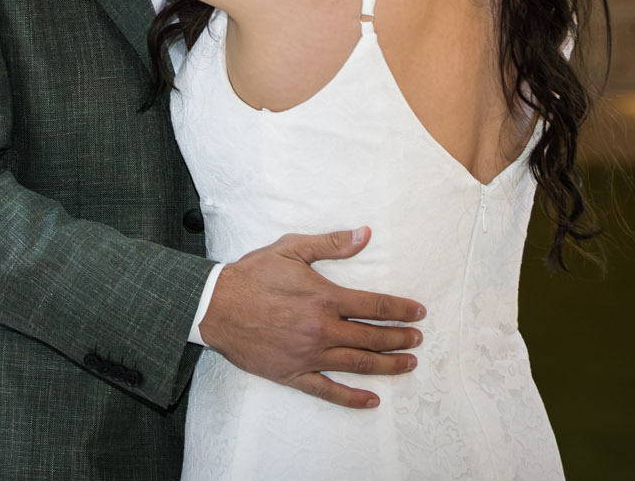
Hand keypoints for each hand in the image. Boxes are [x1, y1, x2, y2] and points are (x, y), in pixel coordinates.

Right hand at [198, 226, 424, 409]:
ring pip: (358, 364)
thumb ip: (331, 244)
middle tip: (419, 339)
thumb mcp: (291, 249)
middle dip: (401, 338)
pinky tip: (372, 400)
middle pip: (373, 338)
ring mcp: (309, 355)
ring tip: (408, 364)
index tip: (419, 313)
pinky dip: (352, 398)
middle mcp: (322, 329)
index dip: (402, 310)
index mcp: (325, 298)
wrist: (216, 305)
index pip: (376, 307)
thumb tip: (365, 234)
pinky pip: (328, 390)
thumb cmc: (253, 275)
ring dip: (388, 365)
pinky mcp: (293, 374)